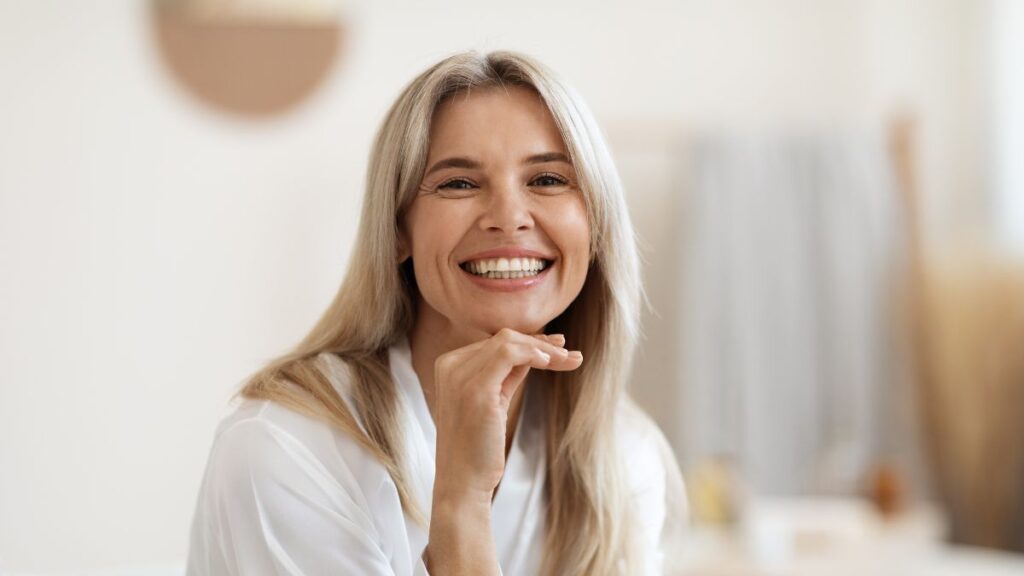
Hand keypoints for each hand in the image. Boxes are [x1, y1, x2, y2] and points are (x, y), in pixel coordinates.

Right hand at [431, 328, 582, 502]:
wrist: (462, 482)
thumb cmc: (477, 447)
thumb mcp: (491, 401)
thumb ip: (505, 375)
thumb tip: (534, 351)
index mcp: (449, 366)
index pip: (494, 342)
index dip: (529, 343)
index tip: (556, 348)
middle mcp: (450, 365)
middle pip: (504, 338)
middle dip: (541, 344)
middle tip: (570, 355)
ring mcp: (460, 376)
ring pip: (509, 342)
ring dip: (543, 349)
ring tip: (569, 358)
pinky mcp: (476, 389)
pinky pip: (509, 354)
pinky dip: (533, 353)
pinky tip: (550, 362)